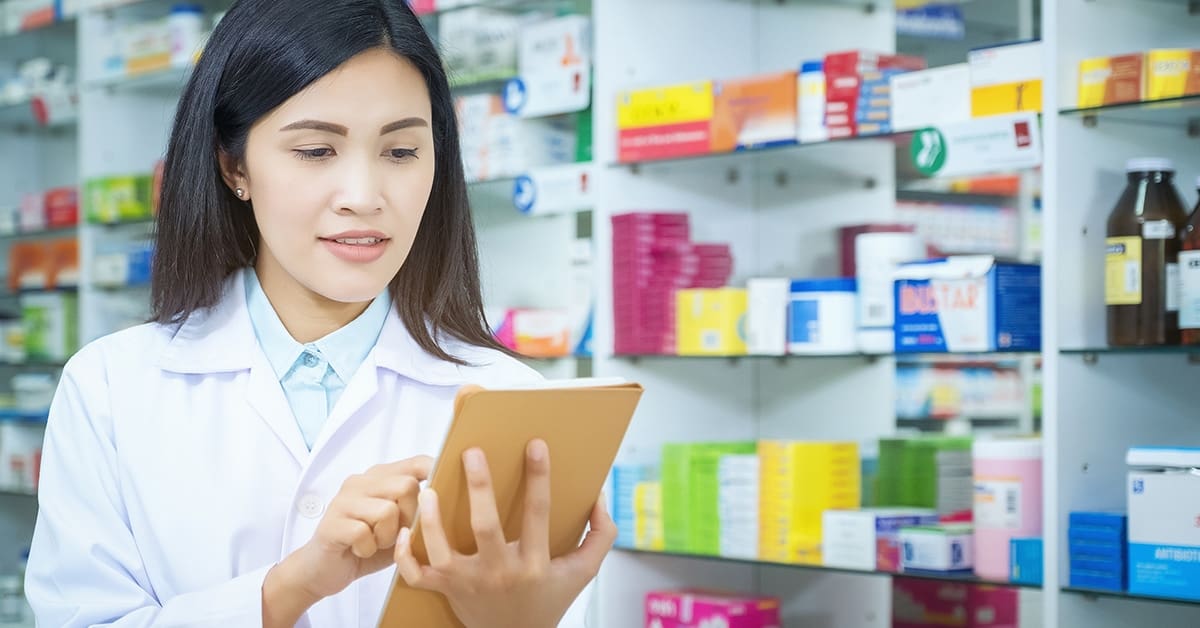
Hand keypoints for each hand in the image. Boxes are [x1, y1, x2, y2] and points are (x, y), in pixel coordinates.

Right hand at [265, 456, 431, 617]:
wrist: (323, 570)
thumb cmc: (366, 545)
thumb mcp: (399, 526)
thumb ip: (417, 509)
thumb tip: (446, 500)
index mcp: (379, 478)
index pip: (416, 463)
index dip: (436, 471)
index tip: (447, 483)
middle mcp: (360, 482)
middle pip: (406, 486)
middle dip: (409, 517)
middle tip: (394, 534)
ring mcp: (343, 500)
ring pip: (387, 511)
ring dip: (388, 537)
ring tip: (375, 543)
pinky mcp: (331, 523)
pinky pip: (365, 533)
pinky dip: (368, 549)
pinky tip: (360, 550)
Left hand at [394, 440, 615, 627]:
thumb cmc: (549, 597)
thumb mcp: (583, 571)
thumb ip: (601, 534)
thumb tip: (599, 496)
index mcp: (535, 564)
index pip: (538, 514)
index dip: (539, 478)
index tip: (536, 445)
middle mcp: (500, 572)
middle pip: (485, 527)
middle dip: (479, 488)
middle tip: (471, 452)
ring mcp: (468, 583)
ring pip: (443, 550)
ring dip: (433, 520)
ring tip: (430, 489)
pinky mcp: (446, 589)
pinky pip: (417, 575)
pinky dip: (405, 555)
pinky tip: (405, 530)